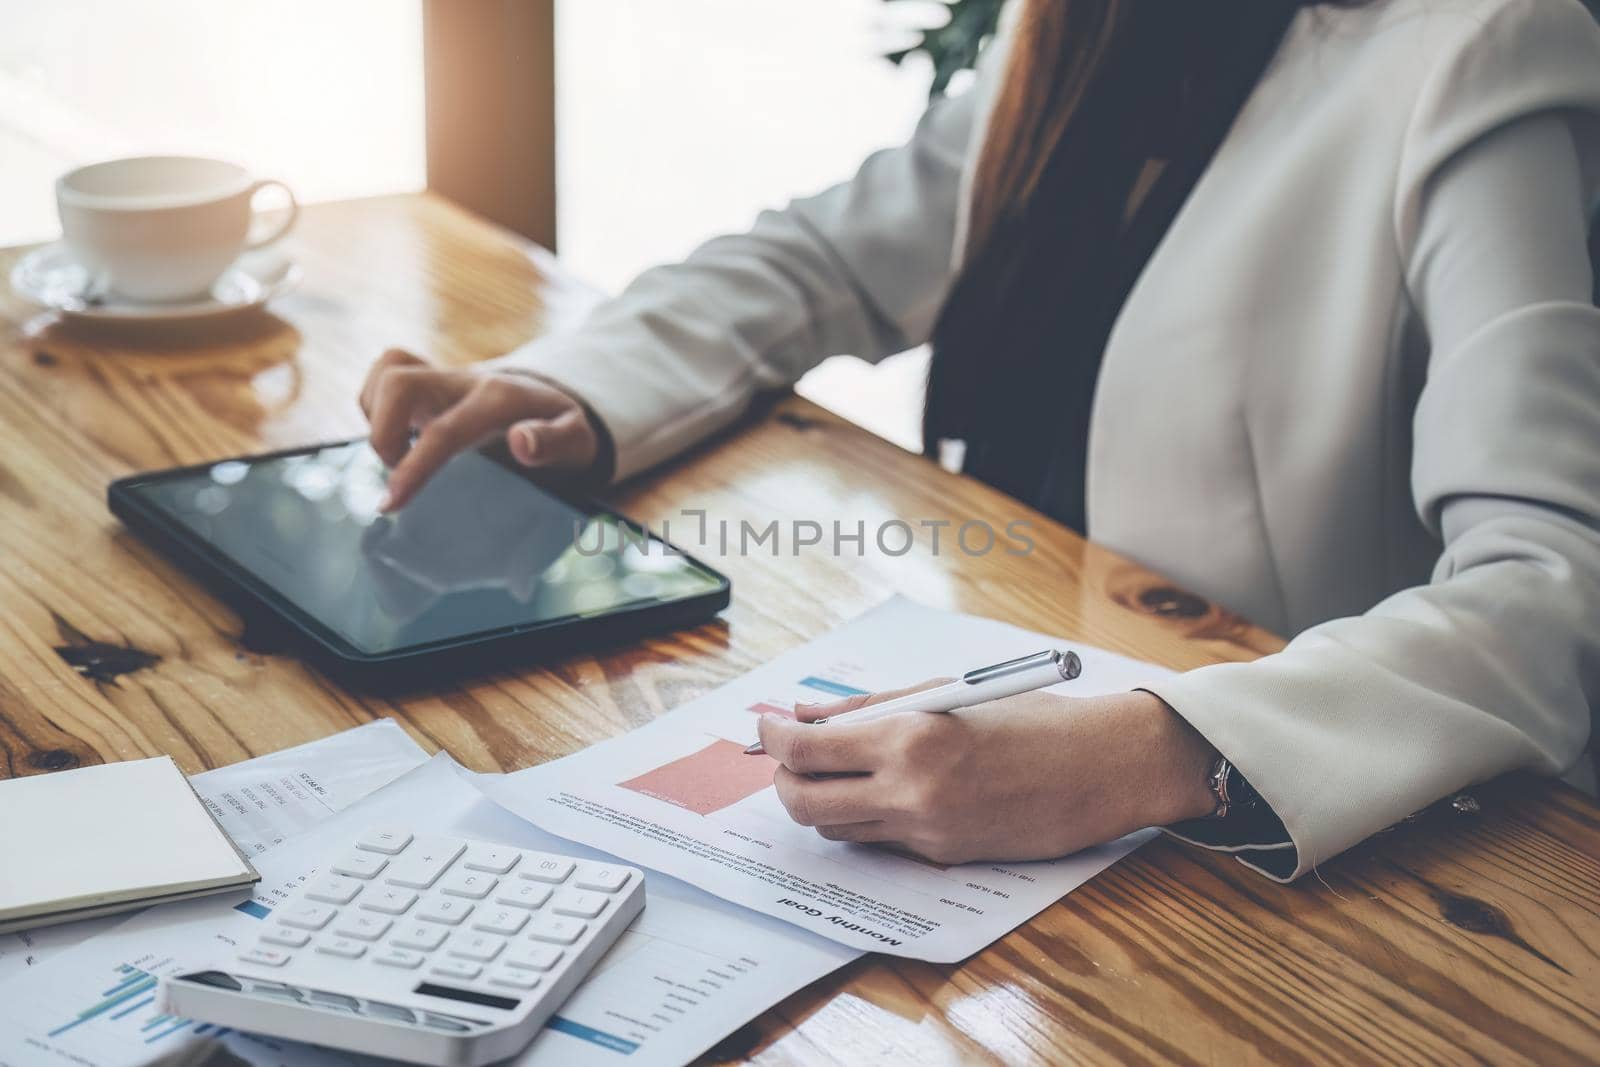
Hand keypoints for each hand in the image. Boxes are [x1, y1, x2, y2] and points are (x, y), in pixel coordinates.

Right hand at [359, 348, 602, 510]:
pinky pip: (383, 375)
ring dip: (376, 417)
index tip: (390, 502)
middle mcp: (463, 381)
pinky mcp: (426, 380)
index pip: (444, 431)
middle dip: (382, 432)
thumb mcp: (576, 439)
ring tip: (400, 453)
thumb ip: (554, 441)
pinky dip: (375, 404)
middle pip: (398, 381)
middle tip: (398, 470)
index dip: (413, 465)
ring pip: (386, 373)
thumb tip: (521, 443)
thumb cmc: (561, 427)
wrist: (551, 397)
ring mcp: (441, 377)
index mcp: (497, 400)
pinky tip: (398, 433)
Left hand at [755, 686, 1218, 864]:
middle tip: (786, 757)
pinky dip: (863, 817)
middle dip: (783, 779)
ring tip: (831, 771)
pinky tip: (877, 790)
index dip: (773, 740)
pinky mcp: (943, 857)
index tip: (765, 727)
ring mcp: (925, 832)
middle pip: (805, 801)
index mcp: (909, 738)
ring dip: (819, 801)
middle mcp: (910, 791)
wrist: (1098, 768)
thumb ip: (868, 709)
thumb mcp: (944, 694)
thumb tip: (806, 716)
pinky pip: (878, 842)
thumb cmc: (1028, 717)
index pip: (806, 751)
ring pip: (836, 828)